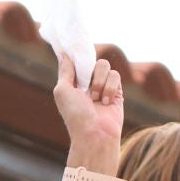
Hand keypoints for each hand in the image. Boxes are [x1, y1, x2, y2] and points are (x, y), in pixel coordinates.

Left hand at [53, 50, 123, 168]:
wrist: (94, 133)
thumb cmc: (75, 114)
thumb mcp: (62, 90)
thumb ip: (65, 71)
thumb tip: (64, 53)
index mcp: (73, 82)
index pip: (76, 60)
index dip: (77, 53)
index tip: (77, 47)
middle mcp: (87, 82)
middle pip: (92, 59)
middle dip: (89, 71)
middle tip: (85, 87)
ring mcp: (103, 86)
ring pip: (105, 65)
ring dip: (99, 82)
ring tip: (96, 99)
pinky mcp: (117, 91)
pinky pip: (116, 75)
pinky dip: (110, 88)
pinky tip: (106, 102)